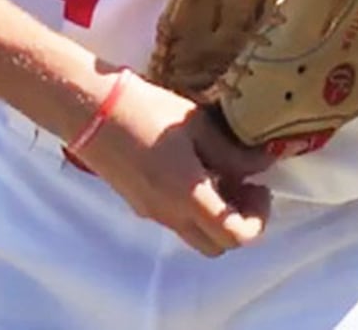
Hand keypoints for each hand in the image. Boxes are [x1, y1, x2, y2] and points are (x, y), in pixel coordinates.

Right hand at [75, 72, 273, 257]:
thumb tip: (263, 163)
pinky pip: (177, 221)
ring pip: (196, 236)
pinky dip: (195, 207)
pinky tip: (195, 170)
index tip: (259, 186)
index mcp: (188, 196)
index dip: (257, 218)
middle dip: (239, 222)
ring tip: (221, 173)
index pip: (234, 235)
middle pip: (217, 246)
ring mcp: (152, 213)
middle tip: (245, 185)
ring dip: (217, 216)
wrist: (94, 111)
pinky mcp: (140, 204)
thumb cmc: (147, 111)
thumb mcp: (197, 125)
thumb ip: (232, 151)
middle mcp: (170, 215)